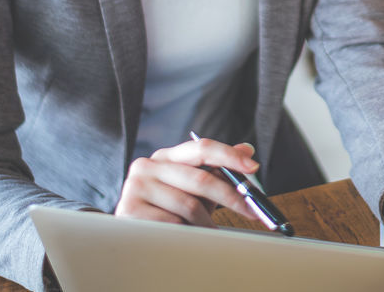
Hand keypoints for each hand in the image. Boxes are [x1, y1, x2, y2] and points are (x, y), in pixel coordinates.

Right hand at [115, 137, 257, 224]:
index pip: (202, 147)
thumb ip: (218, 169)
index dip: (230, 156)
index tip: (253, 167)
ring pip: (189, 206)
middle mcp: (148, 165)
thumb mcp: (193, 188)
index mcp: (166, 156)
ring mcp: (136, 186)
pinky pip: (172, 223)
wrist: (129, 236)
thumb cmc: (166, 209)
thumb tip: (247, 149)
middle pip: (201, 179)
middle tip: (252, 210)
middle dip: (232, 197)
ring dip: (207, 223)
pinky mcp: (129, 210)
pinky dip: (187, 232)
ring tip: (210, 231)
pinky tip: (187, 236)